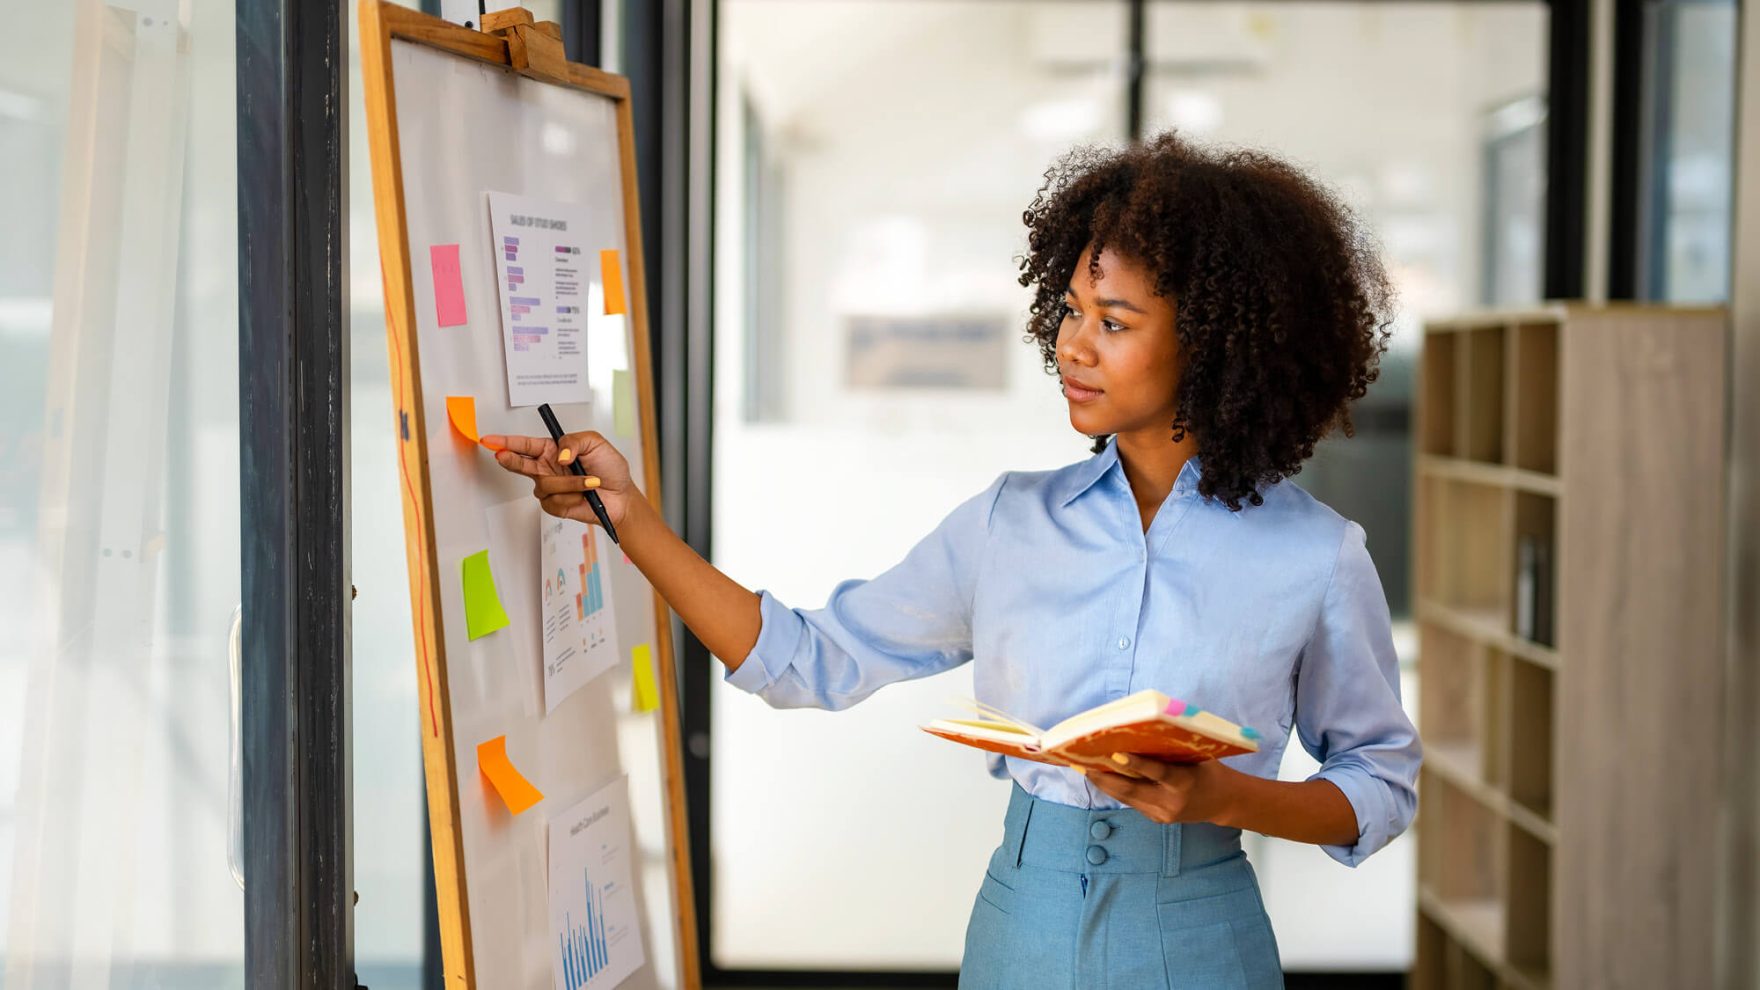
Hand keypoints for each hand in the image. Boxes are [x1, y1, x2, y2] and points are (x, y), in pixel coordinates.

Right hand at [481, 429, 636, 529]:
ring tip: (590, 481)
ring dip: (570, 483)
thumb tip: (558, 454)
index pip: (525, 444)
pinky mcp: (554, 505)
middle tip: (502, 455)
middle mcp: (547, 468)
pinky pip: (554, 501)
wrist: (621, 497)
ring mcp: (550, 487)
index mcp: (553, 450)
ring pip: (545, 484)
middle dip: (510, 459)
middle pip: (519, 463)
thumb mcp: (595, 443)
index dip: (506, 442)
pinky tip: (584, 496)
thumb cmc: (610, 468)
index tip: (489, 440)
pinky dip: (572, 497)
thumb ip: (573, 441)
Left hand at [1078, 753, 1237, 825]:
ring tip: (1083, 768)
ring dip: (1103, 783)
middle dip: (1105, 776)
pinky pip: (1132, 802)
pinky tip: (1101, 778)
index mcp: (1185, 783)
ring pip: (1126, 798)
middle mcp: (1171, 802)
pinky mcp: (1157, 819)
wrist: (1223, 802)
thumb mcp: (1197, 756)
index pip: (1157, 772)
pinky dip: (1115, 789)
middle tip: (1083, 762)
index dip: (1135, 764)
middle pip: (1132, 790)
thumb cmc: (1208, 770)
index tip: (1114, 754)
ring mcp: (1162, 814)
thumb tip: (1138, 732)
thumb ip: (1171, 750)